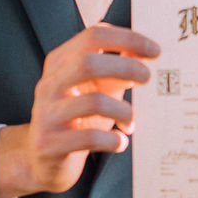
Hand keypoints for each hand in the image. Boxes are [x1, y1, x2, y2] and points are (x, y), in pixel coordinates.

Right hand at [0, 24, 156, 197]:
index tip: (155, 50)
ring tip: (131, 123)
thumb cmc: (78, 120)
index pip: (93, 36)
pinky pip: (90, 138)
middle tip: (147, 79)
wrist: (43, 161)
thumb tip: (145, 53)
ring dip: (124, 111)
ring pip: (94, 102)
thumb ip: (116, 71)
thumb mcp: (96, 90)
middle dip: (126, 68)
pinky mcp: (49, 143)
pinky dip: (113, 140)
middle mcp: (49, 84)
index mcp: (60, 63)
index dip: (127, 39)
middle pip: (88, 63)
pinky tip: (119, 142)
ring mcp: (47, 114)